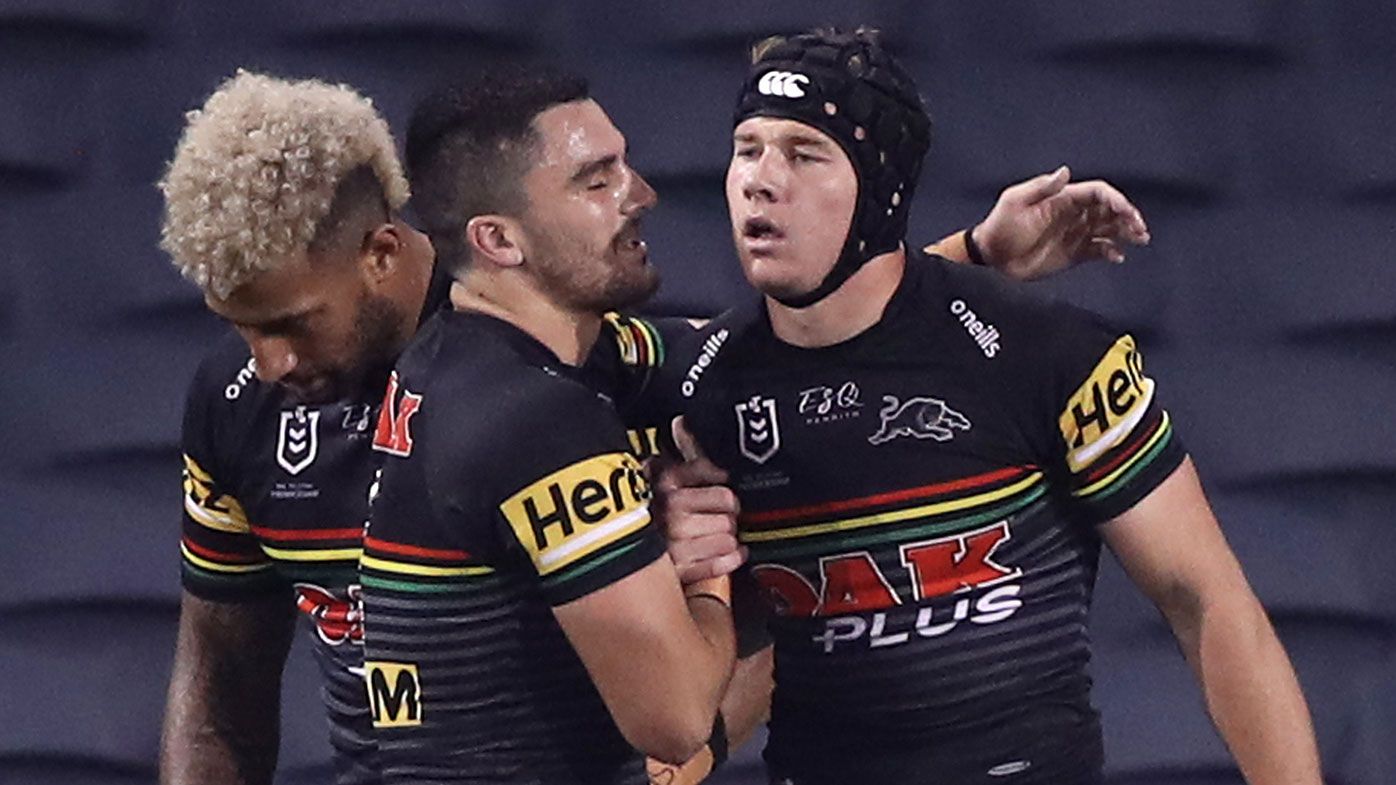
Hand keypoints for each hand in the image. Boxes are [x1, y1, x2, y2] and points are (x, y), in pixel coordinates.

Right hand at [654, 416, 745, 583]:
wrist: (614, 548)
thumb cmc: (643, 507)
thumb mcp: (659, 473)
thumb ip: (681, 451)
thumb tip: (682, 423)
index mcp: (668, 486)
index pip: (722, 490)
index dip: (726, 493)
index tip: (723, 494)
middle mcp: (672, 514)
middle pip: (728, 514)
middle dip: (728, 515)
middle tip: (719, 516)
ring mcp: (676, 545)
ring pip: (728, 539)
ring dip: (727, 538)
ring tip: (715, 535)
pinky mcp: (679, 572)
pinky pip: (721, 563)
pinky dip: (730, 558)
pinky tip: (727, 552)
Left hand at [972, 166, 1150, 280]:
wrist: (991, 258)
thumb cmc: (1000, 226)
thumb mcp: (1015, 202)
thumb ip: (1041, 188)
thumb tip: (1065, 171)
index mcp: (1062, 199)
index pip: (1097, 193)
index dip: (1114, 199)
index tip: (1125, 211)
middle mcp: (1073, 214)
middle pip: (1109, 210)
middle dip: (1127, 216)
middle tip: (1140, 229)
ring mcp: (1074, 234)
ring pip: (1109, 229)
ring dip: (1126, 232)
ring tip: (1139, 239)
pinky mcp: (1073, 254)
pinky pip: (1098, 250)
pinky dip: (1111, 252)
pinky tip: (1117, 257)